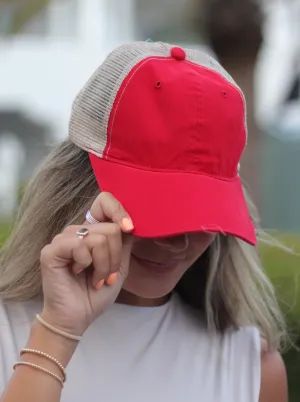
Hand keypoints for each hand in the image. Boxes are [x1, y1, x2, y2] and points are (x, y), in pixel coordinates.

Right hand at [39, 192, 133, 335]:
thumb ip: (124, 242)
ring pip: (99, 238)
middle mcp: (77, 231)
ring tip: (95, 278)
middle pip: (111, 228)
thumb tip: (131, 222)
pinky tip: (78, 273)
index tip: (129, 228)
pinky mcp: (52, 250)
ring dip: (104, 265)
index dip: (119, 210)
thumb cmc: (98, 292)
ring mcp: (63, 239)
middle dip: (115, 257)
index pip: (104, 202)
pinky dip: (87, 264)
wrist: (78, 316)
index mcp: (92, 232)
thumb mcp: (120, 265)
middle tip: (107, 275)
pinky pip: (81, 246)